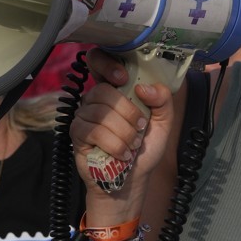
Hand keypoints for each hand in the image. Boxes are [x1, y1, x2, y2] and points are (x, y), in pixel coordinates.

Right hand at [69, 49, 174, 213]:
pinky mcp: (77, 135)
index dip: (107, 64)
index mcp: (115, 89)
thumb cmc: (144, 148)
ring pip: (100, 112)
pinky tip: (122, 154)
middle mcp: (95, 98)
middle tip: (140, 128)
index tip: (124, 78)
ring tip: (133, 145)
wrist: (131, 180)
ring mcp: (83, 115)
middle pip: (103, 90)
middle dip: (128, 112)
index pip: (99, 60)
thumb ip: (163, 101)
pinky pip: (92, 131)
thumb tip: (144, 87)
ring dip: (123, 132)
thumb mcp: (163, 123)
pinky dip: (114, 144)